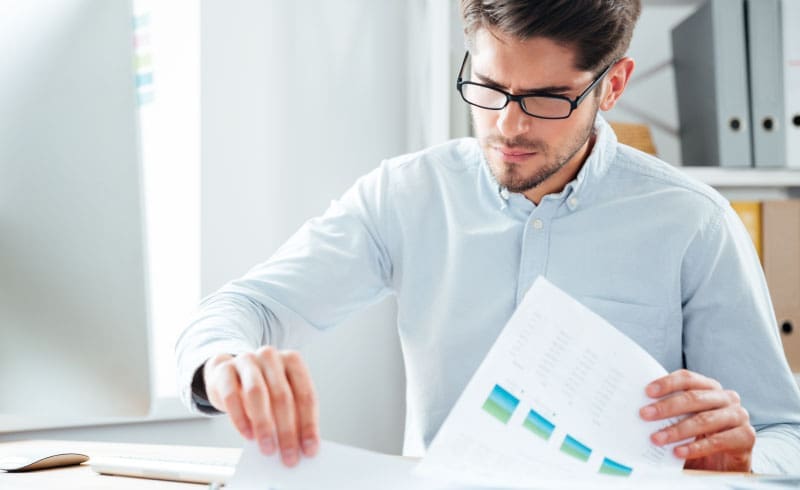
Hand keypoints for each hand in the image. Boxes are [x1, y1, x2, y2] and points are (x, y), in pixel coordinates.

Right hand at [203, 347, 319, 466]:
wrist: (226, 374)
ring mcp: (246, 360)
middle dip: (287, 430)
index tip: (309, 448)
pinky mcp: (224, 371)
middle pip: (282, 396)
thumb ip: (293, 415)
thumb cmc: (262, 388)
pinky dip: (241, 419)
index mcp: (292, 360)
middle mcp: (270, 356)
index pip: (305, 394)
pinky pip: (232, 396)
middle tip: (289, 455)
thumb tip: (301, 445)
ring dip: (264, 425)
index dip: (309, 424)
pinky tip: (248, 435)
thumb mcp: (280, 396)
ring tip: (268, 448)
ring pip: (257, 393)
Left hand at [639, 369, 754, 471]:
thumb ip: (669, 411)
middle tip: (645, 415)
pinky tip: (678, 452)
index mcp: (709, 387)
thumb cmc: (699, 436)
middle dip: (667, 407)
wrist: (724, 463)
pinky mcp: (746, 436)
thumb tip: (640, 407)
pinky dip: (696, 447)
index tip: (647, 392)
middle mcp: (726, 397)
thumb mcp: (684, 420)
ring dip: (677, 430)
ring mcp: (738, 416)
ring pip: (704, 419)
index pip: (688, 378)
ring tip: (657, 438)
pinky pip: (718, 441)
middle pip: (694, 398)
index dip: (667, 383)